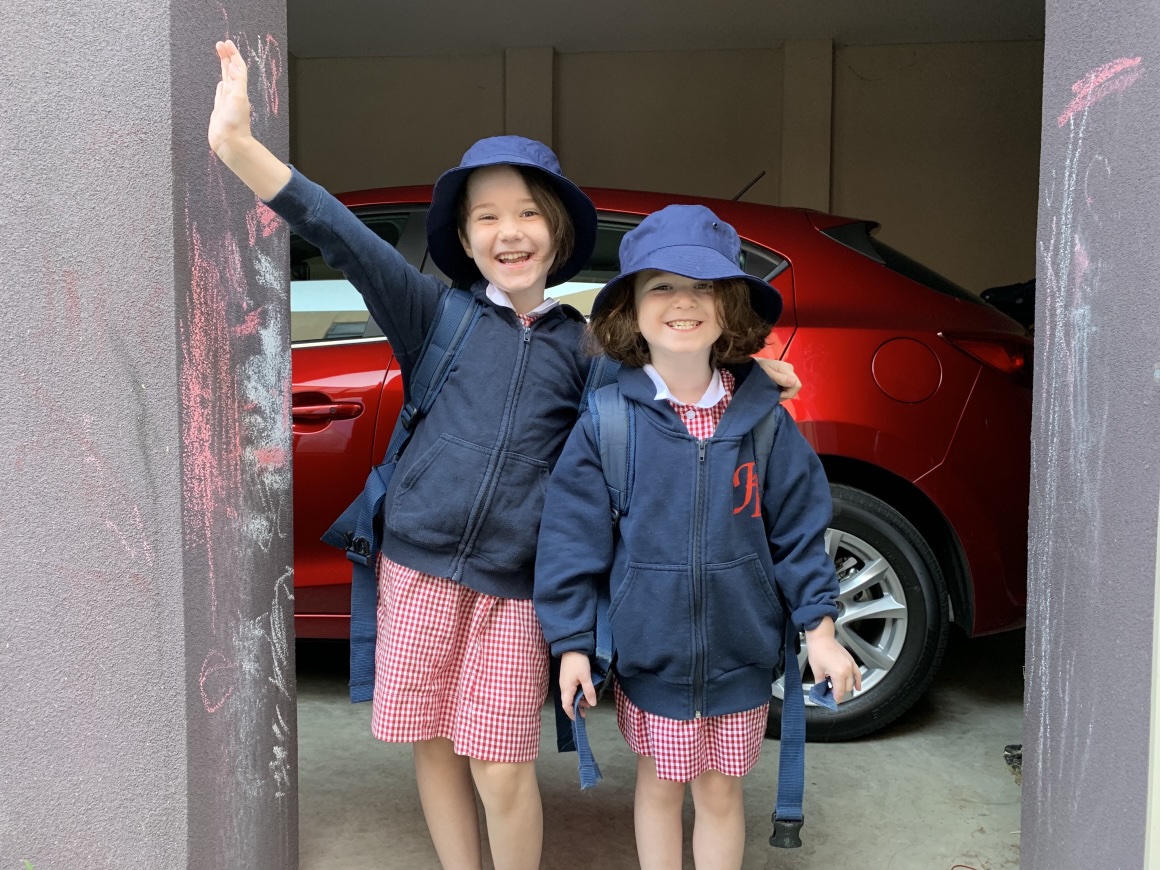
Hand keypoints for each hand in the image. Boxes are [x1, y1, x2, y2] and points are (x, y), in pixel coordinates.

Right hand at [209, 40, 253, 154]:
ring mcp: (226, 101)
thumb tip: (234, 66)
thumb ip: (237, 82)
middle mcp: (233, 94)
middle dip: (226, 56)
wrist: (229, 143)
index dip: (233, 55)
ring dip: (224, 67)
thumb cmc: (235, 124)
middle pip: (231, 71)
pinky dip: (221, 85)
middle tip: (220, 44)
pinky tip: (221, 82)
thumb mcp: (238, 99)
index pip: (237, 68)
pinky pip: (221, 93)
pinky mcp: (220, 109)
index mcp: (238, 90)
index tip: (227, 43)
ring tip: (221, 56)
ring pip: (226, 79)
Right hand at [559, 651, 596, 720]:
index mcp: (567, 688)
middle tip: (586, 712)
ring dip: (578, 700)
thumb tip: (592, 704)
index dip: (571, 713)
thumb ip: (589, 691)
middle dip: (576, 708)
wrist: (571, 647)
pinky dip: (577, 693)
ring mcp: (565, 681)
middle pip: (568, 701)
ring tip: (588, 702)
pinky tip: (584, 692)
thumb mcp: (586, 677)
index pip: (566, 706)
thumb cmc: (578, 662)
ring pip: (570, 695)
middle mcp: (563, 686)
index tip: (577, 719)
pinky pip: (571, 689)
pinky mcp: (567, 677)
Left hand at [753, 357, 801, 400]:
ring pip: (791, 389)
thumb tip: (794, 382)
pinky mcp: (785, 377)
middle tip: (774, 395)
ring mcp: (788, 374)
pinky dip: (781, 392)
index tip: (777, 395)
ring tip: (772, 392)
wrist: (751, 365)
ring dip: (783, 394)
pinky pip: (787, 388)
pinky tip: (773, 391)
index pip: (796, 385)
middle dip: (785, 395)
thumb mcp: (768, 374)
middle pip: (795, 388)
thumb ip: (780, 378)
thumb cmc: (758, 368)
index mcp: (787, 369)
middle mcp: (790, 370)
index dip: (788, 393)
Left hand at [804, 617, 860, 702]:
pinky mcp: (851, 660)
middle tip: (830, 693)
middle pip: (846, 688)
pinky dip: (858, 681)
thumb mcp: (817, 670)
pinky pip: (858, 673)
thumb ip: (820, 683)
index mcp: (839, 674)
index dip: (835, 698)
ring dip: (846, 687)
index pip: (839, 692)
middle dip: (839, 692)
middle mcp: (847, 670)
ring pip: (852, 682)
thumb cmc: (818, 651)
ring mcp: (851, 665)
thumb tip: (821, 690)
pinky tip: (858, 686)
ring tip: (838, 689)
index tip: (831, 701)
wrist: (821, 637)